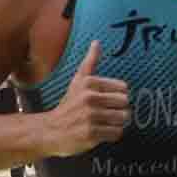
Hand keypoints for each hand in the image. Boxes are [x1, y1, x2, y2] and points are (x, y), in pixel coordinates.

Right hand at [36, 41, 128, 156]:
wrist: (51, 130)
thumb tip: (97, 42)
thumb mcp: (77, 81)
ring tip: (104, 122)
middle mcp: (90, 98)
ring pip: (123, 118)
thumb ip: (90, 62)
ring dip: (117, 123)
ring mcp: (90, 116)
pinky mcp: (92, 134)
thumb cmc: (68, 105)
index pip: (123, 88)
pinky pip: (117, 133)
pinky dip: (112, 134)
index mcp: (89, 83)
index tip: (107, 101)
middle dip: (120, 110)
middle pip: (125, 103)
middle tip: (107, 113)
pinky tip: (101, 132)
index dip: (118, 96)